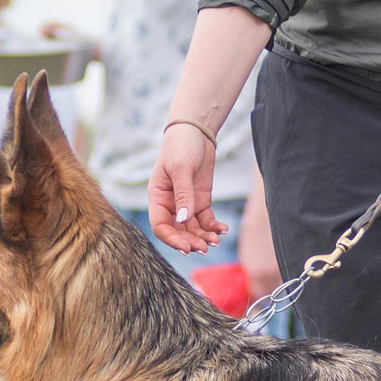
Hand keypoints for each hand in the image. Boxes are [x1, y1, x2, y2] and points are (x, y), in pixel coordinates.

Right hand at [148, 123, 227, 252]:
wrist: (195, 132)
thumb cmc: (181, 146)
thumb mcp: (181, 168)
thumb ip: (183, 195)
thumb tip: (184, 220)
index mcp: (158, 197)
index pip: (160, 225)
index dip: (171, 239)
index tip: (186, 247)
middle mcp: (170, 205)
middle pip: (178, 231)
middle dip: (191, 241)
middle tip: (205, 248)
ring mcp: (186, 204)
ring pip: (193, 229)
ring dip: (203, 237)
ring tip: (216, 241)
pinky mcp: (201, 201)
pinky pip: (206, 220)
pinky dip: (213, 227)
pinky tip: (223, 229)